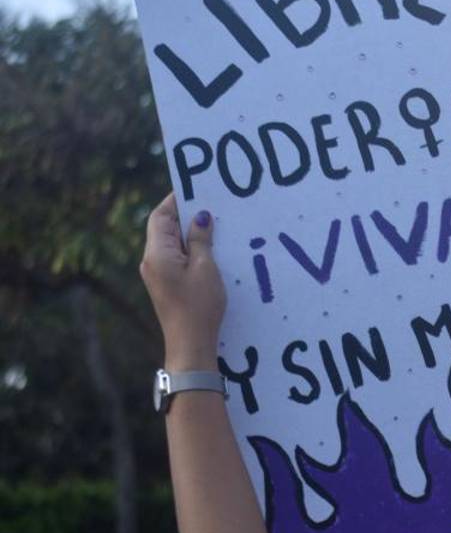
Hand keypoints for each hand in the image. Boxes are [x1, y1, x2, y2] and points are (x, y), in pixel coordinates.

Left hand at [140, 193, 225, 370]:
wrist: (190, 344)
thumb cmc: (199, 306)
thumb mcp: (206, 267)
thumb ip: (200, 239)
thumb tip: (200, 216)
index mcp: (157, 254)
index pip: (160, 216)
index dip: (175, 200)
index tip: (195, 188)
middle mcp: (152, 261)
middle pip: (165, 227)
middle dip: (186, 214)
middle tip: (212, 203)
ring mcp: (158, 273)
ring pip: (173, 242)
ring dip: (191, 232)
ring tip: (216, 224)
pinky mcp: (167, 283)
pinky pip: (177, 256)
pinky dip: (192, 248)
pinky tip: (211, 248)